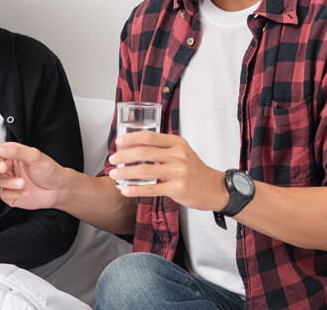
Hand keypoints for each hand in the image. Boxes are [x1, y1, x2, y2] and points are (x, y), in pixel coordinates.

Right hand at [0, 142, 67, 209]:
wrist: (59, 189)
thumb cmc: (49, 170)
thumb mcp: (35, 156)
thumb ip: (16, 151)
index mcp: (13, 154)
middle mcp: (9, 167)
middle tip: (4, 168)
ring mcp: (9, 181)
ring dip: (9, 182)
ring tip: (22, 183)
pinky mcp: (11, 195)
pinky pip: (4, 194)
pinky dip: (14, 193)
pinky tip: (25, 192)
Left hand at [108, 131, 227, 210]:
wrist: (214, 188)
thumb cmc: (194, 170)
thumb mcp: (182, 152)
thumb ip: (163, 148)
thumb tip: (135, 147)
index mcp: (177, 143)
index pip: (149, 136)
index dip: (131, 138)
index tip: (118, 142)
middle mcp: (178, 155)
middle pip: (144, 152)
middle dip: (123, 155)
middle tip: (112, 159)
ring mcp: (178, 172)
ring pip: (145, 170)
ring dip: (125, 172)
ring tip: (113, 175)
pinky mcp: (177, 189)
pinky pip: (151, 189)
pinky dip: (135, 189)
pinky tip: (125, 190)